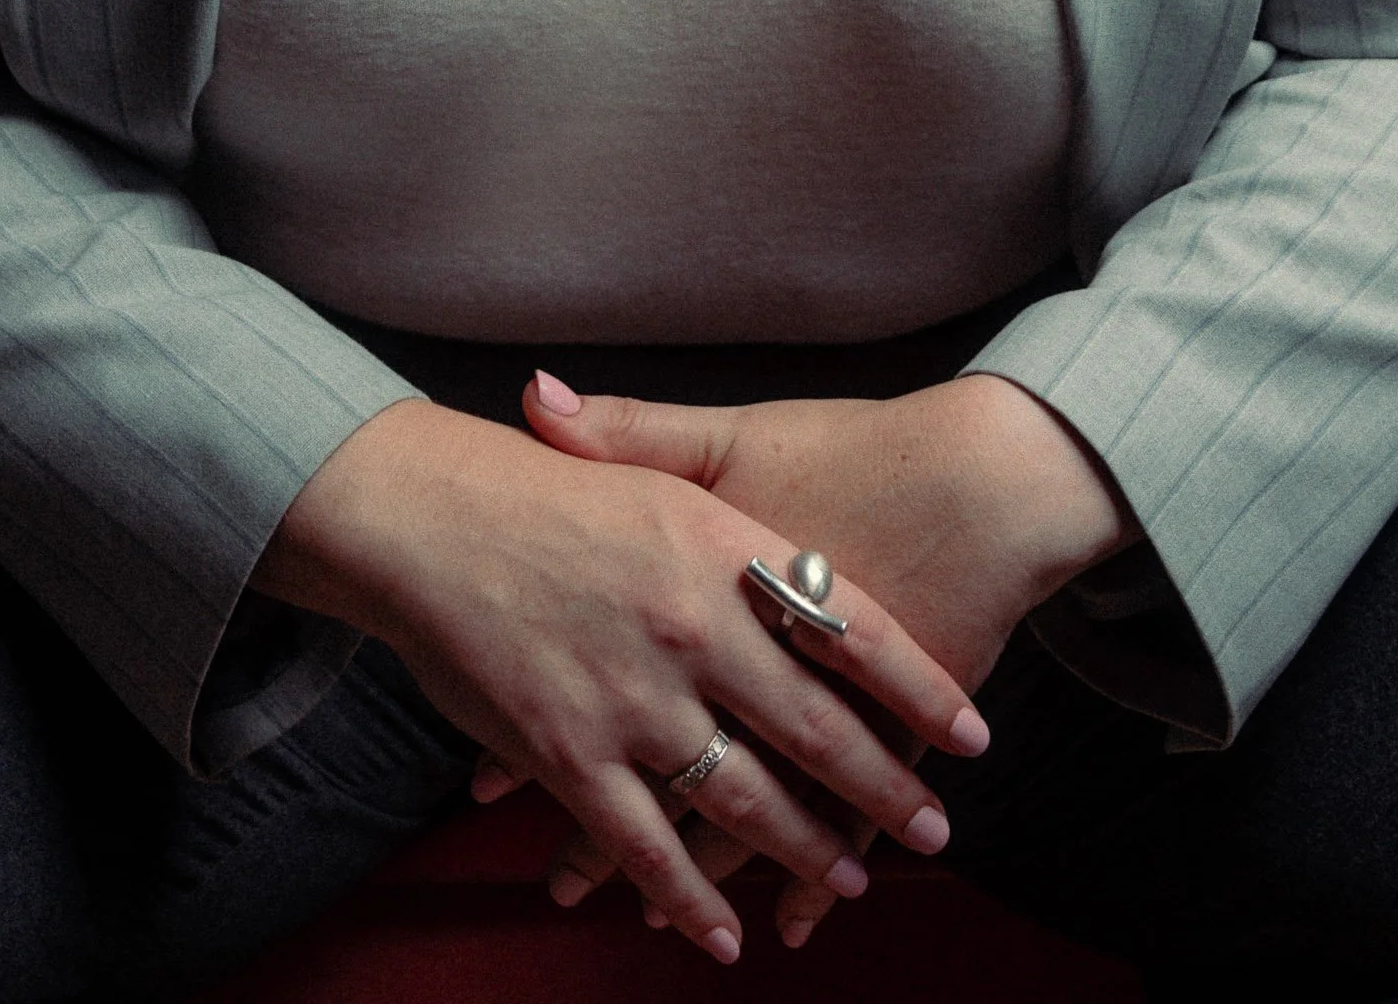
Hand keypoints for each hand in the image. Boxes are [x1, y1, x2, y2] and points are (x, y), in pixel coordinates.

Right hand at [253, 396, 990, 965]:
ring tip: (850, 879)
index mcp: (720, 546)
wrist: (426, 509)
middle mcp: (690, 625)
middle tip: (933, 829)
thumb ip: (743, 507)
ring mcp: (631, 699)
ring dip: (804, 849)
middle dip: (883, 787)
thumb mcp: (660, 467)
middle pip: (813, 725)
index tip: (970, 732)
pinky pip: (646, 845)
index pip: (849, 626)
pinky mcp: (570, 756)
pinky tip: (726, 930)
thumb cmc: (543, 485)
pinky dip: (692, 896)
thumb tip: (820, 551)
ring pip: (743, 796)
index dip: (917, 686)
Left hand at [495, 369, 1134, 945]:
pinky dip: (810, 883)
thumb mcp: (734, 433)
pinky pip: (838, 829)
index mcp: (707, 589)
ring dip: (703, 876)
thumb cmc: (852, 447)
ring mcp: (830, 710)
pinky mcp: (891, 740)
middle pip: (666, 765)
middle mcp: (758, 660)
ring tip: (654, 924)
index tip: (486, 784)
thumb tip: (535, 398)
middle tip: (560, 887)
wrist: (983, 474)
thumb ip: (632, 429)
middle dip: (611, 838)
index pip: (605, 674)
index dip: (542, 733)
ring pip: (751, 815)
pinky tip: (786, 928)